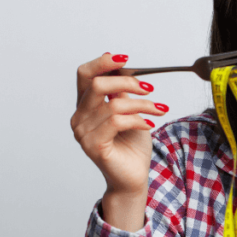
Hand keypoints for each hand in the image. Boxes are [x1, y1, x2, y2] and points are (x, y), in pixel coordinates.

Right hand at [71, 53, 167, 195]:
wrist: (133, 177)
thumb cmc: (131, 146)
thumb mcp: (130, 111)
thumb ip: (122, 91)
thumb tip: (122, 66)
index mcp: (85, 106)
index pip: (85, 75)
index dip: (103, 63)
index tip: (125, 59)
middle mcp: (79, 118)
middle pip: (98, 85)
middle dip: (127, 82)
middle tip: (149, 88)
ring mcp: (83, 133)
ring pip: (113, 105)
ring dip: (142, 105)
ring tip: (158, 109)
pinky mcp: (93, 146)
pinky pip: (117, 122)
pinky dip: (138, 120)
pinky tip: (149, 124)